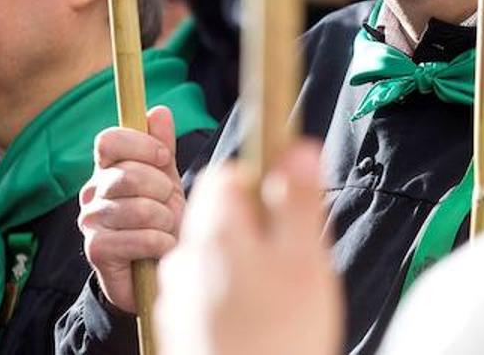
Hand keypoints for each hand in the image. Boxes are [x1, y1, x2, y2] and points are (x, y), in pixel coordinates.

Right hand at [78, 106, 184, 313]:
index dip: (140, 144)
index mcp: (106, 169)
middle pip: (128, 174)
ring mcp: (90, 221)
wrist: (155, 270)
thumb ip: (161, 148)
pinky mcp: (96, 250)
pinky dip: (160, 243)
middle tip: (168, 206)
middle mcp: (92, 192)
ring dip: (165, 221)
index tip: (163, 157)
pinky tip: (161, 249)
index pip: (108, 140)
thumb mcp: (166, 180)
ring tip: (166, 229)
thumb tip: (159, 111)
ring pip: (138, 208)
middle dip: (162, 190)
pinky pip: (138, 238)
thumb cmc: (161, 221)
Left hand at [156, 143, 340, 354]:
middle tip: (294, 258)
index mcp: (215, 234)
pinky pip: (207, 293)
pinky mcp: (182, 329)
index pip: (224, 177)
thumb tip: (297, 147)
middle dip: (257, 227)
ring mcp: (180, 297)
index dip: (260, 181)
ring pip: (215, 256)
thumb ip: (298, 200)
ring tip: (280, 296)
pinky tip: (258, 321)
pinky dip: (231, 297)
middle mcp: (186, 260)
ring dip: (245, 264)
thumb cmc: (281, 337)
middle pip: (220, 217)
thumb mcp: (304, 260)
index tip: (288, 204)